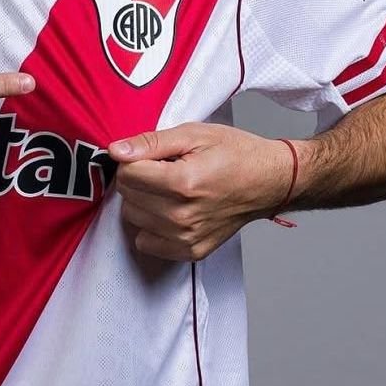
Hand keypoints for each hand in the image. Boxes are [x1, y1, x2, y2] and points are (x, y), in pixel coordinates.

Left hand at [109, 123, 292, 260]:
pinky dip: (151, 226)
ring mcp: (187, 237)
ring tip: (168, 188)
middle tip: (163, 169)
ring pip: (133, 219)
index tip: (152, 155)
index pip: (127, 174)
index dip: (134, 159)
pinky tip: (169, 210)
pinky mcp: (192, 251)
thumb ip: (150, 142)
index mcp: (182, 182)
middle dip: (138, 179)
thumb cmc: (235, 153)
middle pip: (128, 197)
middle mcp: (183, 215)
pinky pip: (147, 243)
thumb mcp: (193, 134)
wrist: (269, 181)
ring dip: (143, 201)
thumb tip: (116, 151)